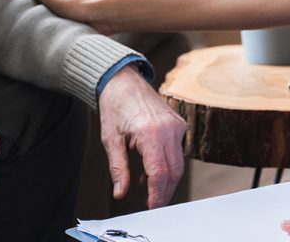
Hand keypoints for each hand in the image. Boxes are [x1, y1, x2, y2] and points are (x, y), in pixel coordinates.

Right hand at [9, 0, 107, 32]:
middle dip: (18, 4)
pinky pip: (46, 20)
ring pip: (38, 10)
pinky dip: (39, 24)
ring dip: (29, 16)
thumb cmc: (74, 2)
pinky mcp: (63, 19)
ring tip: (13, 25)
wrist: (98, 16)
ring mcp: (57, 7)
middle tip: (1, 15)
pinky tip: (33, 32)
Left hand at [96, 67, 186, 207]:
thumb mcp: (110, 140)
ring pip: (179, 164)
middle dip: (164, 192)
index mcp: (151, 133)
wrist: (123, 81)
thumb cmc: (115, 107)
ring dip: (165, 179)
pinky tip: (150, 169)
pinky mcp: (179, 124)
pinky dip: (167, 164)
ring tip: (145, 184)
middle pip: (174, 172)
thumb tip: (120, 193)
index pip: (160, 173)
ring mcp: (177, 126)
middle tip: (151, 205)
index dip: (157, 194)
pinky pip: (177, 152)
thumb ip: (118, 168)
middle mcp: (169, 129)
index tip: (151, 208)